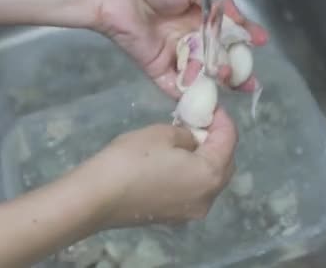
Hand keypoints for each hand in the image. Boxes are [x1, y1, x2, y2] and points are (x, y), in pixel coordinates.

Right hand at [77, 108, 236, 227]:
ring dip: (205, 159)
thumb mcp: (163, 133)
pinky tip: (175, 161)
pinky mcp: (174, 218)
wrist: (97, 197)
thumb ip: (188, 134)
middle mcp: (208, 199)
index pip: (229, 142)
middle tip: (202, 122)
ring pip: (209, 181)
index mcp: (211, 175)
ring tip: (188, 140)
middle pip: (225, 165)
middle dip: (218, 142)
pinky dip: (192, 175)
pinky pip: (193, 191)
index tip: (212, 106)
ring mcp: (191, 212)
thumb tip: (194, 140)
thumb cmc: (132, 160)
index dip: (223, 120)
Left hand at [88, 0, 267, 96]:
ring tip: (233, 81)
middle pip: (215, 57)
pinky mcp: (156, 68)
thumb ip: (219, 6)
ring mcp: (172, 54)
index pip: (224, 30)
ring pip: (199, 73)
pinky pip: (176, 85)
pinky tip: (211, 97)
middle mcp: (185, 36)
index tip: (261, 42)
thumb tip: (241, 21)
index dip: (243, 37)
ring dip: (217, 80)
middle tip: (250, 78)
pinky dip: (192, 93)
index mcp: (194, 14)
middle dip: (234, 68)